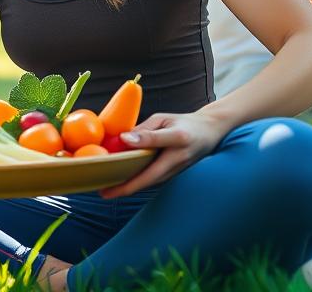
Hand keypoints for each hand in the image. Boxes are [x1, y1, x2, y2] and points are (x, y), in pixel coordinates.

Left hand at [99, 111, 224, 197]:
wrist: (209, 132)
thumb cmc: (183, 122)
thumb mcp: (164, 119)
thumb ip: (145, 130)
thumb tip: (123, 139)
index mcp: (177, 139)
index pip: (154, 145)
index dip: (136, 151)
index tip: (117, 155)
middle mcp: (177, 160)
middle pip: (148, 178)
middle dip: (124, 188)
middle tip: (102, 192)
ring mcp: (176, 171)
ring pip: (148, 183)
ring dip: (128, 188)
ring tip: (105, 189)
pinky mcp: (173, 175)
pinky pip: (152, 181)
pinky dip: (136, 183)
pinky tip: (120, 182)